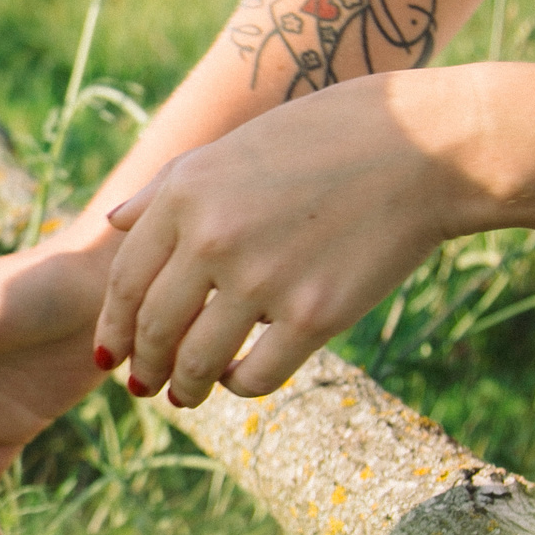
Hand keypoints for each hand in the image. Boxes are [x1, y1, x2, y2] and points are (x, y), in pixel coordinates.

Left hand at [95, 75, 467, 407]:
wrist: (425, 148)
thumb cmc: (328, 138)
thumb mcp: (233, 146)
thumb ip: (167, 188)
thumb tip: (113, 224)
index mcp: (185, 194)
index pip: (125, 281)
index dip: (112, 326)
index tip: (109, 353)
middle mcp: (213, 239)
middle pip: (155, 327)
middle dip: (143, 364)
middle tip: (142, 383)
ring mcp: (263, 280)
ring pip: (198, 361)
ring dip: (184, 389)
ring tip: (183, 396)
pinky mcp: (315, 315)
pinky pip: (257, 375)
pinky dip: (239, 386)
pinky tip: (238, 379)